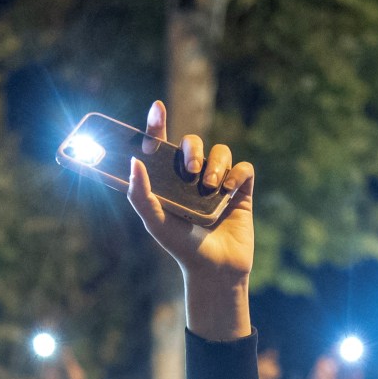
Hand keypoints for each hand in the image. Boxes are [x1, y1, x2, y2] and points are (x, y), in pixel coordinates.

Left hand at [126, 99, 254, 340]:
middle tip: (190, 170)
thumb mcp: (155, 223)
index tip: (156, 108)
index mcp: (168, 181)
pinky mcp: (241, 191)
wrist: (214, 270)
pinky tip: (228, 192)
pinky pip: (243, 168)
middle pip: (193, 143)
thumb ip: (140, 195)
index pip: (161, 145)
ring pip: (220, 152)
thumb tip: (134, 162)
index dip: (157, 125)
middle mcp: (193, 178)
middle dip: (192, 149)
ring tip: (211, 188)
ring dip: (216, 164)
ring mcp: (218, 182)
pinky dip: (236, 174)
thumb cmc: (181, 248)